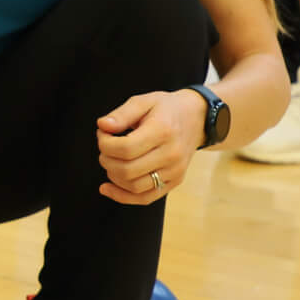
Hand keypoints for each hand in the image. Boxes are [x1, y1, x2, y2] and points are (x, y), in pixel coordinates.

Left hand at [94, 89, 203, 203]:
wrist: (197, 118)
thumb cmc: (166, 108)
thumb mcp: (144, 101)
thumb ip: (122, 114)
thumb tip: (102, 126)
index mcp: (163, 130)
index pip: (125, 148)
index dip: (105, 144)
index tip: (103, 134)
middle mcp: (172, 154)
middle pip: (127, 170)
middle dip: (106, 159)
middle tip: (105, 147)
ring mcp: (175, 171)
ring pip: (133, 186)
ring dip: (113, 176)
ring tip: (111, 160)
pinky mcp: (175, 182)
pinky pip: (145, 198)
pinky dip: (123, 196)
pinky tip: (107, 188)